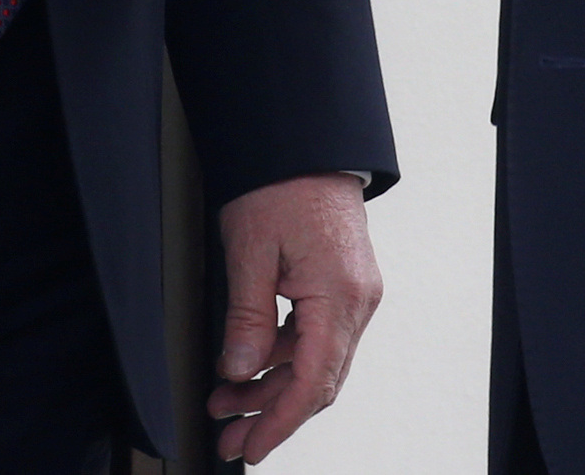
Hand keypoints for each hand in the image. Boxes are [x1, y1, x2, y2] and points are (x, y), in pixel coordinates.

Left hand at [208, 173, 379, 462]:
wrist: (306, 140)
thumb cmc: (282, 183)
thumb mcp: (250, 251)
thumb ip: (247, 319)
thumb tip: (241, 370)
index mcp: (341, 296)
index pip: (313, 383)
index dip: (280, 422)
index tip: (251, 447)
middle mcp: (358, 300)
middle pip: (318, 381)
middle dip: (271, 414)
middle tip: (230, 438)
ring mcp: (355, 293)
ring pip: (316, 361)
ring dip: (272, 386)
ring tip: (226, 401)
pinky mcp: (343, 284)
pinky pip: (316, 336)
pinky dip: (282, 356)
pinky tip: (248, 364)